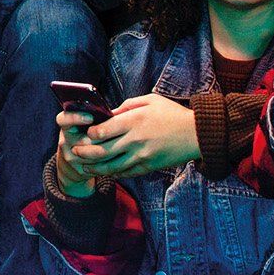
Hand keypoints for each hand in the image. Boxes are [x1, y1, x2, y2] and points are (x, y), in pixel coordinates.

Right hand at [52, 106, 112, 194]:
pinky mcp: (80, 170)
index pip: (63, 120)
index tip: (90, 117)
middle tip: (116, 132)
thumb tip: (114, 114)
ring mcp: (71, 157)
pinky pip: (98, 165)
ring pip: (94, 154)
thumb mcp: (83, 125)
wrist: (72, 164)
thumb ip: (94, 118)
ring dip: (109, 148)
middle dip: (101, 138)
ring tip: (121, 142)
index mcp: (66, 127)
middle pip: (84, 140)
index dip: (75, 118)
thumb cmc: (84, 136)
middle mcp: (65, 142)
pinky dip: (110, 160)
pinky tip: (119, 154)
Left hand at [68, 93, 199, 178]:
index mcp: (133, 121)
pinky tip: (106, 172)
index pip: (102, 131)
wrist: (197, 134)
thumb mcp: (150, 100)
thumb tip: (108, 114)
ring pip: (111, 166)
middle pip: (102, 151)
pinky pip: (126, 173)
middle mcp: (135, 140)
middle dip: (85, 152)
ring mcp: (141, 156)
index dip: (89, 134)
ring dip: (95, 167)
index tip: (84, 133)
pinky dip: (113, 174)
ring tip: (85, 166)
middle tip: (76, 152)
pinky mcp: (149, 166)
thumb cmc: (172, 114)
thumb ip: (126, 106)